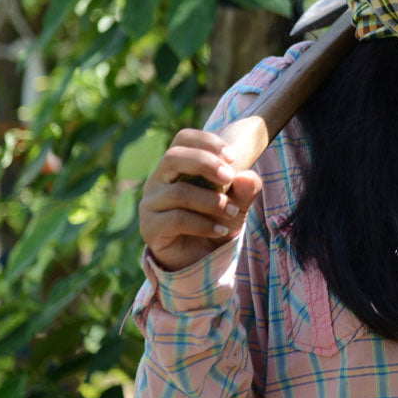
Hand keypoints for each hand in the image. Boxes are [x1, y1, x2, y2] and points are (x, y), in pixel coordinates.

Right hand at [138, 129, 262, 271]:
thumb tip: (247, 176)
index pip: (183, 139)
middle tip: (229, 177)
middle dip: (206, 164)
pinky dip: (204, 224)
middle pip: (173, 157)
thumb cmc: (216, 220)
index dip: (206, 141)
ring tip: (232, 213)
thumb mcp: (237, 203)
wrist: (200, 258)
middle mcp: (158, 180)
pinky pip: (177, 219)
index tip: (233, 157)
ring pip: (179, 192)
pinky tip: (220, 230)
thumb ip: (245, 189)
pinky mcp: (150, 227)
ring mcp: (150, 203)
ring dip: (211, 202)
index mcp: (176, 166)